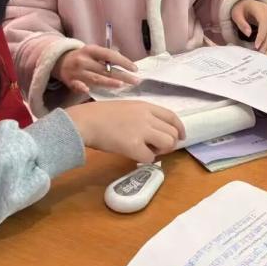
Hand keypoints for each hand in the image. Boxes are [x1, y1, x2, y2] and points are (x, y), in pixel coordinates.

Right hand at [54, 45, 139, 93]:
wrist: (59, 61)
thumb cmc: (82, 57)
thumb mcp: (93, 51)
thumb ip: (107, 56)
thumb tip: (125, 61)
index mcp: (91, 50)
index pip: (110, 55)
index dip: (123, 61)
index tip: (135, 69)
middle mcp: (84, 60)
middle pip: (105, 69)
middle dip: (122, 76)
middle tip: (135, 81)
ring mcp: (76, 71)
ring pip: (95, 78)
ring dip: (108, 82)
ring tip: (121, 85)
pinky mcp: (70, 81)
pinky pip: (76, 85)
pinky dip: (81, 87)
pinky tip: (87, 91)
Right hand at [66, 101, 185, 162]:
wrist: (85, 122)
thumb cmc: (100, 115)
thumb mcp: (126, 107)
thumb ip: (141, 116)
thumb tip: (153, 130)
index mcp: (145, 106)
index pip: (172, 116)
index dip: (180, 128)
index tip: (181, 136)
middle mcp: (147, 117)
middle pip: (173, 132)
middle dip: (169, 143)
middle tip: (158, 148)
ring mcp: (141, 131)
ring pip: (168, 144)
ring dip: (161, 151)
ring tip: (148, 151)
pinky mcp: (134, 146)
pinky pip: (150, 157)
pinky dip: (145, 159)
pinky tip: (134, 155)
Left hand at [231, 0, 266, 51]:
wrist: (244, 2)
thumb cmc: (239, 8)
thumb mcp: (236, 14)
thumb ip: (242, 23)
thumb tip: (248, 34)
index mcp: (260, 9)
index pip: (263, 23)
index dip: (261, 36)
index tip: (256, 46)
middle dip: (265, 42)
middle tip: (259, 53)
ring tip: (260, 52)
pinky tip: (262, 47)